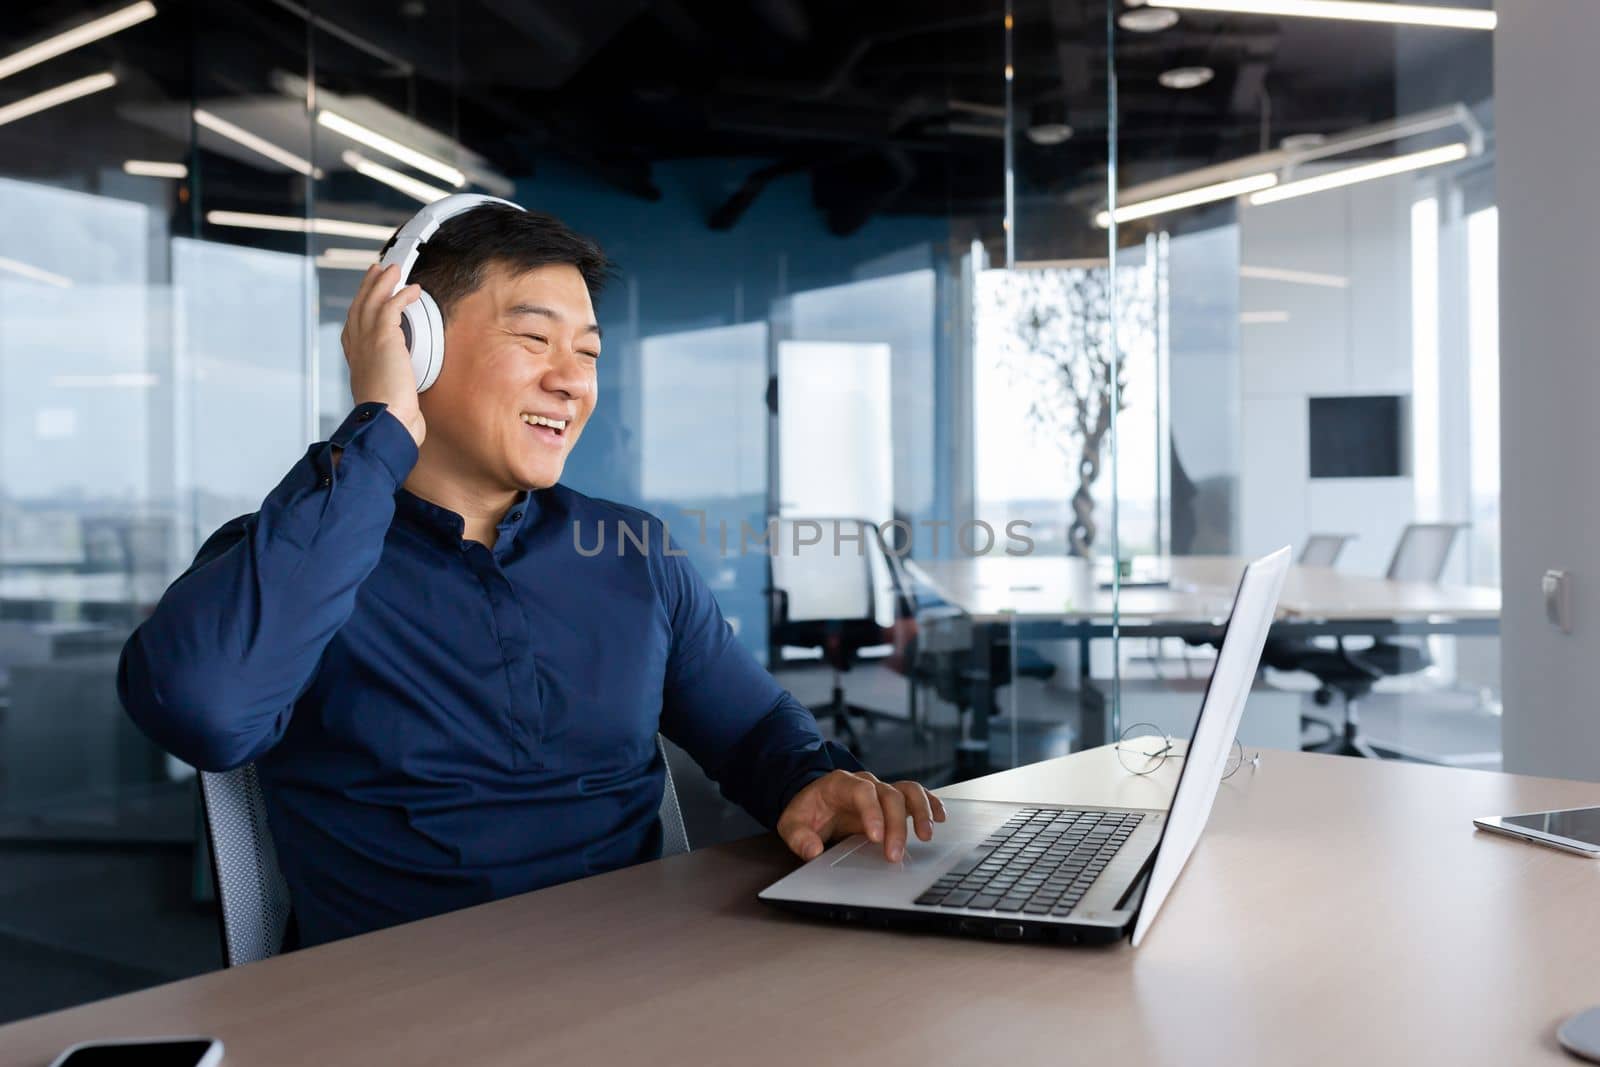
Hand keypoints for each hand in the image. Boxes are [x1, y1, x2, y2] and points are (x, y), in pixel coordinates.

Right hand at [342, 263, 425, 445]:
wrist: (386, 421)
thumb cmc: (389, 418)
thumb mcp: (387, 399)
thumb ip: (390, 388)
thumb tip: (402, 396)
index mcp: (357, 360)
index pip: (354, 327)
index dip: (361, 309)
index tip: (368, 298)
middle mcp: (358, 347)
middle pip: (359, 307)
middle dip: (368, 288)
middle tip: (377, 272)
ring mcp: (368, 341)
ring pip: (373, 302)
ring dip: (383, 283)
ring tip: (393, 270)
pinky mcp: (384, 337)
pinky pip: (391, 306)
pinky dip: (402, 295)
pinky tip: (413, 290)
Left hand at [777, 770, 946, 862]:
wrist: (814, 800)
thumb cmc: (807, 812)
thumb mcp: (791, 823)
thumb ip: (799, 837)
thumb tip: (812, 851)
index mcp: (841, 784)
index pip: (862, 791)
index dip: (872, 812)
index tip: (876, 837)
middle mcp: (866, 783)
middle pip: (889, 795)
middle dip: (896, 825)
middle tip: (895, 855)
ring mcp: (881, 790)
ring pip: (908, 791)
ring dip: (920, 812)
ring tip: (927, 835)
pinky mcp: (892, 800)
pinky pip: (916, 795)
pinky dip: (930, 804)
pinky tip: (940, 817)